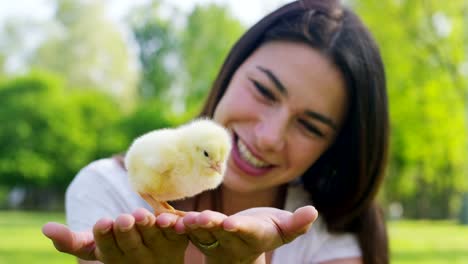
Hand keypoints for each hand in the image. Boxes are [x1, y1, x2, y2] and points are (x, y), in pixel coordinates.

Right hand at [42, 208, 188, 263]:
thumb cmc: (117, 250)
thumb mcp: (94, 248)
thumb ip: (71, 241)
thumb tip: (45, 228)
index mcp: (112, 258)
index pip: (106, 249)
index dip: (104, 237)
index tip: (102, 223)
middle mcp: (135, 258)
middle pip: (129, 245)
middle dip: (125, 231)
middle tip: (122, 218)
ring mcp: (158, 252)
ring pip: (153, 239)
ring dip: (148, 227)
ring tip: (142, 215)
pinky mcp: (177, 243)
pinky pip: (177, 234)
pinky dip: (174, 226)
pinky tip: (169, 218)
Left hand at [178, 206, 317, 263]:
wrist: (245, 243)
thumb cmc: (268, 231)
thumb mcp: (284, 230)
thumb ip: (296, 223)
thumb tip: (313, 212)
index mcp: (250, 236)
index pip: (244, 232)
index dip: (237, 228)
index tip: (230, 224)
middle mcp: (228, 239)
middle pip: (216, 232)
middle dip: (206, 226)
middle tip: (197, 219)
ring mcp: (211, 236)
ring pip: (195, 230)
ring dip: (182, 225)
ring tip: (169, 221)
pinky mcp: (197, 229)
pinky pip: (182, 223)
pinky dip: (169, 217)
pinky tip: (154, 207)